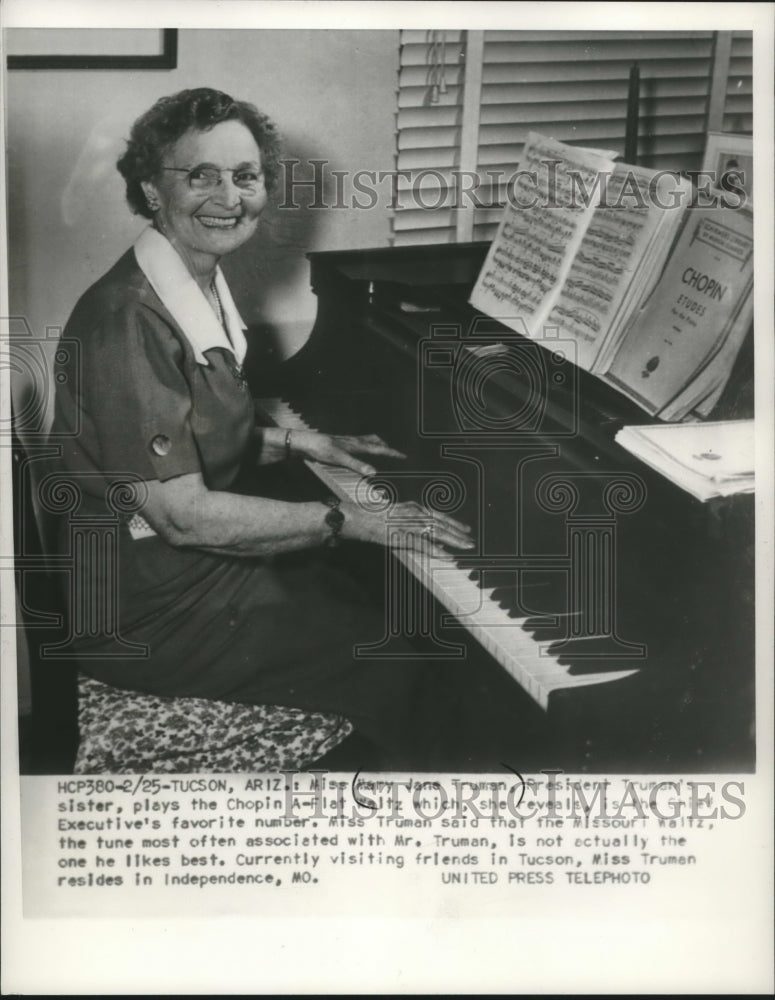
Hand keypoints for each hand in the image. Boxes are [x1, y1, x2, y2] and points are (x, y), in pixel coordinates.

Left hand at [288, 430, 405, 475]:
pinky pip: (358, 443)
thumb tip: (374, 472)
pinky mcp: (340, 443)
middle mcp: (354, 441)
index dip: (392, 453)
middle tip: (393, 453)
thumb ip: (357, 465)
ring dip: (375, 444)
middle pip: (375, 441)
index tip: (404, 456)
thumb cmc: (322, 449)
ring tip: (380, 448)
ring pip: (366, 440)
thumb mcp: (341, 459)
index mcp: (357, 445)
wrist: (306, 442)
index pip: (380, 449)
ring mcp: (347, 441)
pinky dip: (364, 445)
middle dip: (385, 447)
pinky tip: (358, 451)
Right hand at [343, 499, 474, 560]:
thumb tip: (422, 529)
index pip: (438, 516)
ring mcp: (409, 524)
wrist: (357, 517)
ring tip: (466, 548)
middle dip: (458, 534)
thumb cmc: (372, 517)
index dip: (454, 523)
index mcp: (413, 508)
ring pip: (436, 533)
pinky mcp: (402, 535)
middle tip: (471, 542)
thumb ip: (409, 519)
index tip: (466, 530)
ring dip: (453, 541)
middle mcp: (414, 513)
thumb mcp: (395, 514)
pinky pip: (423, 544)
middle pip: (441, 524)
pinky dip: (436, 551)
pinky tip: (447, 556)